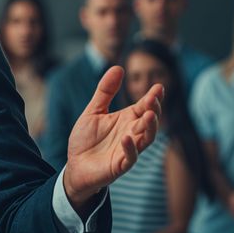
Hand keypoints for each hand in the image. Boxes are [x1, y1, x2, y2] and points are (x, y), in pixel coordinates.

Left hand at [63, 66, 163, 206]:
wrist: (74, 165)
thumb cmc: (86, 139)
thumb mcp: (93, 111)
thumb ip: (105, 91)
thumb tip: (118, 67)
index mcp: (126, 119)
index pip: (144, 106)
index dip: (152, 98)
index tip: (158, 87)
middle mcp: (131, 133)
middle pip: (149, 121)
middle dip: (153, 110)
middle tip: (154, 99)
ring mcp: (127, 149)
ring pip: (146, 139)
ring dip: (149, 128)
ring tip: (149, 115)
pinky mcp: (120, 165)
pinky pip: (130, 158)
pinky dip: (130, 148)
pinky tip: (126, 138)